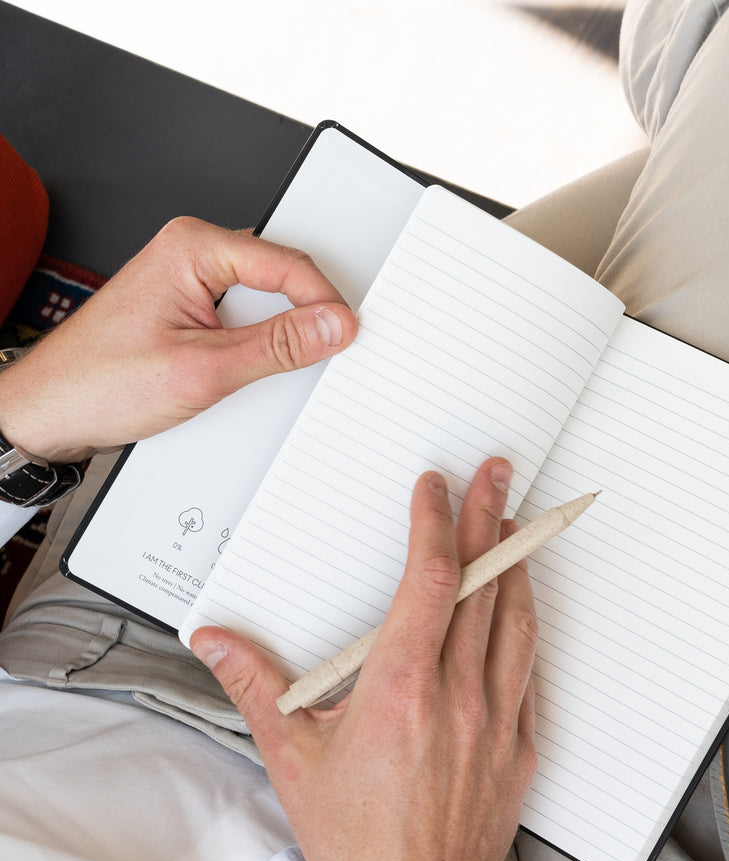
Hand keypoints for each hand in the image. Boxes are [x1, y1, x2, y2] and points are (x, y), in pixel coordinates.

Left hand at [0, 217, 357, 462]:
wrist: (49, 413)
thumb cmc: (98, 383)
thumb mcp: (203, 369)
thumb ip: (276, 347)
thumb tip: (332, 327)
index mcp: (193, 246)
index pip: (287, 264)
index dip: (323, 304)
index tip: (345, 337)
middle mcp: (192, 253)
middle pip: (282, 279)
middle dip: (304, 320)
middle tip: (320, 356)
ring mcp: (192, 282)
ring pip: (266, 303)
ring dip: (278, 338)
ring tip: (270, 371)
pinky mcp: (193, 311)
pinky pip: (246, 321)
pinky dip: (259, 348)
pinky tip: (249, 373)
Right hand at [191, 457, 537, 860]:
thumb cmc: (355, 841)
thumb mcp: (292, 757)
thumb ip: (258, 686)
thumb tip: (218, 642)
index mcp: (400, 690)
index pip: (430, 580)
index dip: (436, 522)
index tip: (435, 488)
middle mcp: (457, 697)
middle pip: (482, 584)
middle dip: (487, 517)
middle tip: (495, 474)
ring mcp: (497, 720)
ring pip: (517, 619)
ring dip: (516, 564)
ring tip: (512, 523)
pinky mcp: (519, 744)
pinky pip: (530, 665)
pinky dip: (525, 622)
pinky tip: (520, 603)